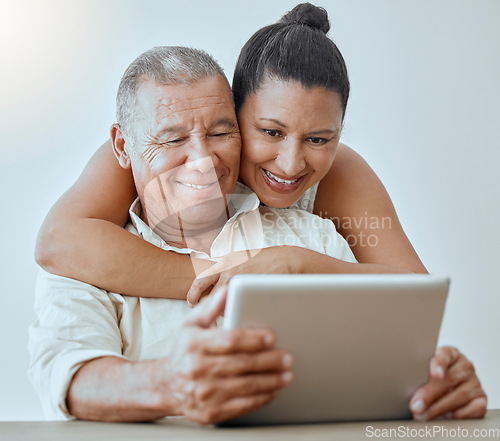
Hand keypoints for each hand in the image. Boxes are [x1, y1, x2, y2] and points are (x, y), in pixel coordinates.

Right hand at [164, 286, 293, 423]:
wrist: (165, 386)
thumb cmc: (184, 351)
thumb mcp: (191, 325)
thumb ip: (211, 306)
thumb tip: (228, 289)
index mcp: (195, 344)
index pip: (230, 341)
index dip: (253, 338)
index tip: (272, 336)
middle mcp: (198, 369)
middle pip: (242, 364)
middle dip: (270, 360)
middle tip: (288, 357)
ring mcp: (205, 393)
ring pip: (246, 386)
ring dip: (271, 380)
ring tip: (287, 374)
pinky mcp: (211, 412)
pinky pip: (242, 406)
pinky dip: (261, 398)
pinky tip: (273, 390)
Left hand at [186, 247, 295, 305]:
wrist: (287, 260)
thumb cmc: (265, 260)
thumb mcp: (240, 258)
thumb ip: (225, 268)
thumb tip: (211, 280)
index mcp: (224, 262)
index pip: (200, 280)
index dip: (194, 293)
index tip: (192, 301)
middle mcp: (227, 271)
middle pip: (205, 294)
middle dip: (201, 305)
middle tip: (201, 312)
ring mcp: (238, 283)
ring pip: (219, 305)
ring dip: (219, 310)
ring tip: (224, 312)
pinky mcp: (248, 293)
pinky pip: (235, 309)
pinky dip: (234, 312)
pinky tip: (239, 312)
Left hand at [409, 346, 486, 419]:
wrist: (447, 386)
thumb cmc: (430, 376)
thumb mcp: (423, 371)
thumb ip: (419, 375)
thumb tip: (410, 391)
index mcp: (450, 353)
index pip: (445, 355)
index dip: (439, 364)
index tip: (435, 374)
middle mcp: (465, 366)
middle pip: (450, 379)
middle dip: (430, 394)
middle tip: (416, 405)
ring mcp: (475, 382)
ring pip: (459, 395)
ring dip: (439, 408)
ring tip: (423, 415)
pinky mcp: (481, 399)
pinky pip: (473, 409)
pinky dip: (458, 415)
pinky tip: (444, 417)